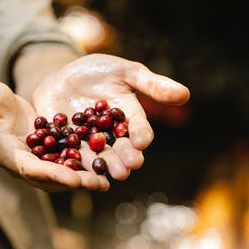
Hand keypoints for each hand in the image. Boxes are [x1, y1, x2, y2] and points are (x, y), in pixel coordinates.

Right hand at [0, 78, 108, 191]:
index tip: (75, 180)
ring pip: (59, 171)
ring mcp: (32, 155)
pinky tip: (101, 160)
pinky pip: (62, 156)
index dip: (52, 175)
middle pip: (49, 177)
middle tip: (100, 184)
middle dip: (74, 181)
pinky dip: (80, 161)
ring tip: (106, 179)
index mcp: (5, 153)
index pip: (29, 169)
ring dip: (81, 176)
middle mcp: (20, 160)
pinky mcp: (42, 147)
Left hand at [32, 53, 189, 184]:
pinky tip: (70, 170)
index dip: (140, 135)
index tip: (141, 142)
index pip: (138, 129)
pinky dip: (68, 163)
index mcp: (128, 119)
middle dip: (123, 159)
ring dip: (100, 168)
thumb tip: (185, 94)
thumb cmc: (100, 71)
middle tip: (126, 169)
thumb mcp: (126, 72)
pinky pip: (67, 155)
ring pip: (95, 157)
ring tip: (103, 177)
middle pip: (118, 150)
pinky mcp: (64, 144)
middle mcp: (109, 135)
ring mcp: (86, 142)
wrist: (64, 76)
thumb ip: (151, 84)